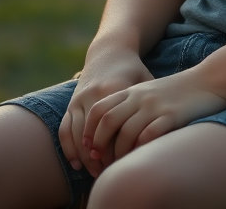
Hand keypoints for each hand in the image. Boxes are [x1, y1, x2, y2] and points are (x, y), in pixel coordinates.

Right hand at [58, 49, 152, 175]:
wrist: (111, 51)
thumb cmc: (134, 70)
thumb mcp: (145, 82)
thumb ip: (151, 106)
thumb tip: (160, 135)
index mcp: (114, 90)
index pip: (113, 129)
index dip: (116, 150)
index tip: (123, 165)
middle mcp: (94, 94)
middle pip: (93, 135)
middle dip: (98, 159)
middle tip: (107, 174)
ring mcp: (80, 97)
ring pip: (77, 134)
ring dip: (84, 157)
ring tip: (95, 172)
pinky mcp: (72, 100)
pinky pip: (65, 127)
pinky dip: (68, 147)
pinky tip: (76, 164)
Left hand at [83, 71, 225, 172]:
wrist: (208, 81)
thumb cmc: (177, 92)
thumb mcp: (149, 93)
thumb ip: (131, 105)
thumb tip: (112, 133)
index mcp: (132, 91)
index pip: (100, 109)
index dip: (90, 129)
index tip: (88, 147)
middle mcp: (139, 97)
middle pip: (108, 120)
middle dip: (99, 143)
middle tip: (98, 160)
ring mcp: (155, 106)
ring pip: (126, 131)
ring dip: (118, 152)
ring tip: (118, 165)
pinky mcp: (171, 116)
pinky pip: (149, 135)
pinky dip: (140, 149)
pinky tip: (140, 157)